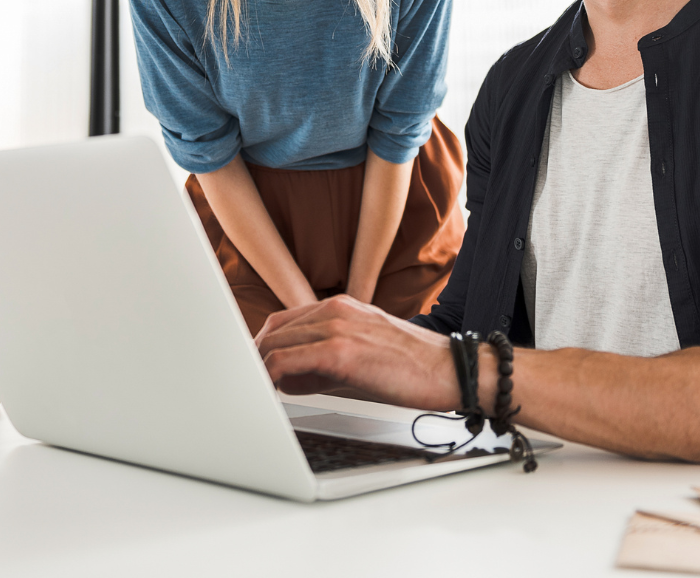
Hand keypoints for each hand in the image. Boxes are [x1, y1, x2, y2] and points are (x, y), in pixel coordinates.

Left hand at [255, 295, 460, 410]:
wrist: (452, 370)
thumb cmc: (412, 366)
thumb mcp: (361, 355)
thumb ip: (321, 364)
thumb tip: (286, 380)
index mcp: (340, 306)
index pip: (283, 322)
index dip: (263, 347)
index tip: (254, 369)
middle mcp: (335, 310)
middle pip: (273, 331)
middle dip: (255, 359)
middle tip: (248, 385)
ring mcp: (337, 328)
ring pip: (275, 344)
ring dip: (259, 369)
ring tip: (256, 393)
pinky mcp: (341, 351)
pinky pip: (287, 362)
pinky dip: (271, 377)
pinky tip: (271, 393)